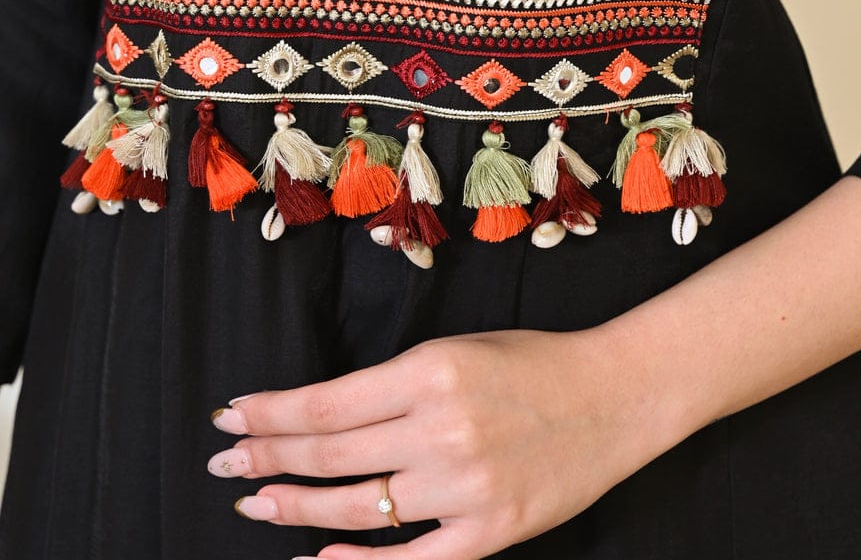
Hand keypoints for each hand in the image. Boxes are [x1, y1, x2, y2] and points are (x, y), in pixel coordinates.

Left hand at [207, 325, 668, 558]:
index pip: (325, 404)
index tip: (231, 416)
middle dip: (265, 459)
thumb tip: (319, 416)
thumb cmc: (531, 362)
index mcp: (431, 372)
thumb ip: (392, 386)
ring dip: (295, 508)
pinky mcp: (489, 535)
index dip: (269, 414)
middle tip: (224, 464)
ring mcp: (464, 489)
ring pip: (356, 511)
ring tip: (254, 504)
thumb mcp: (456, 349)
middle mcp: (441, 430)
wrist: (614, 397)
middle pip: (329, 456)